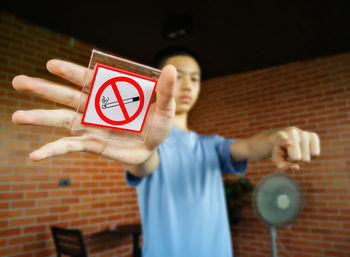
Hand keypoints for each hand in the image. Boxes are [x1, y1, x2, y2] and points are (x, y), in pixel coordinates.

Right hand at [11, 59, 176, 165]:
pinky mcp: (91, 144)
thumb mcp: (165, 108)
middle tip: (18, 81)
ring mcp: (90, 126)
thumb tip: (171, 69)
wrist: (154, 148)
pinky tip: (34, 156)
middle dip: (43, 89)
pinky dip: (52, 150)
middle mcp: (96, 108)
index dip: (71, 72)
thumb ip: (165, 91)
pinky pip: (68, 147)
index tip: (51, 65)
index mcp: (111, 94)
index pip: (89, 79)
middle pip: (67, 96)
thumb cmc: (157, 125)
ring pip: (61, 120)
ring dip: (39, 118)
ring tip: (17, 116)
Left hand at [271, 127, 319, 170]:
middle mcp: (292, 132)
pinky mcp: (313, 135)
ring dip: (302, 158)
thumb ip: (284, 166)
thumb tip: (297, 167)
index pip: (282, 140)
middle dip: (293, 160)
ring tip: (296, 151)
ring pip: (307, 157)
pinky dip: (311, 156)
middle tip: (289, 153)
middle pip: (297, 158)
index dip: (285, 142)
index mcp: (278, 137)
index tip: (289, 143)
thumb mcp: (277, 160)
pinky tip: (304, 150)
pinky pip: (316, 154)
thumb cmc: (279, 151)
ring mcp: (303, 133)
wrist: (284, 137)